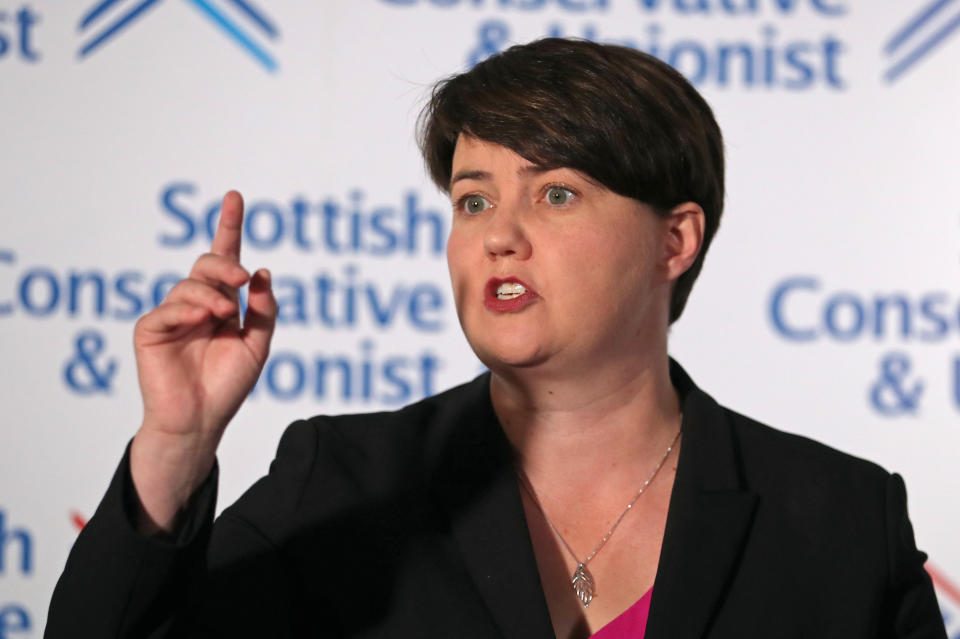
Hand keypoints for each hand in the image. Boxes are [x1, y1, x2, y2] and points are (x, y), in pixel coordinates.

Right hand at [129, 191, 276, 532]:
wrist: (201, 420)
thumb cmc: (228, 386)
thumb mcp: (257, 345)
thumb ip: (263, 310)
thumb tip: (263, 271)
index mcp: (222, 303)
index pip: (225, 258)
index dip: (229, 227)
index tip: (235, 196)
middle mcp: (196, 304)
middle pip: (207, 265)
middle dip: (226, 263)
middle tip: (244, 278)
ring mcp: (172, 316)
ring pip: (190, 285)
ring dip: (212, 294)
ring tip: (225, 314)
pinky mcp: (150, 331)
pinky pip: (167, 309)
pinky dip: (188, 310)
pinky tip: (205, 319)